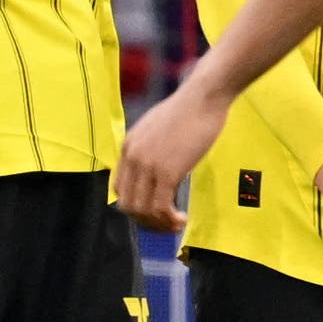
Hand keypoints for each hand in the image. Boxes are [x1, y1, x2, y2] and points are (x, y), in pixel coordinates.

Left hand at [111, 74, 228, 230]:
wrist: (203, 98)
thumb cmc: (187, 111)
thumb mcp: (155, 129)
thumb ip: (148, 149)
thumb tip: (153, 171)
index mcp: (127, 147)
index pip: (119, 189)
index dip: (135, 206)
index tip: (153, 211)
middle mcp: (132, 157)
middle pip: (128, 204)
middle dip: (146, 220)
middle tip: (165, 223)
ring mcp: (148, 165)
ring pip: (143, 210)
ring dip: (159, 223)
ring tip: (176, 224)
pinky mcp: (168, 171)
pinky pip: (161, 207)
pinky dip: (170, 219)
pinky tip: (182, 219)